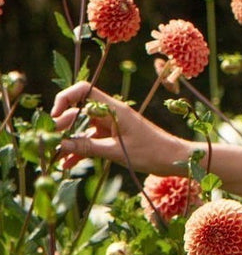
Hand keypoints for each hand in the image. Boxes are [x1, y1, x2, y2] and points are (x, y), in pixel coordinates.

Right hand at [51, 82, 190, 176]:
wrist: (175, 160)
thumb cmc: (152, 153)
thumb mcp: (118, 152)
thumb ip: (89, 147)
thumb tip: (61, 144)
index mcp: (114, 109)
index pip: (83, 91)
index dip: (65, 99)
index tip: (55, 117)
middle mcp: (111, 113)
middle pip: (79, 110)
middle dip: (63, 124)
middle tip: (52, 141)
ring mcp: (112, 125)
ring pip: (83, 127)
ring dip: (69, 140)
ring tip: (55, 156)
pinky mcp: (114, 137)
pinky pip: (92, 140)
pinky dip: (80, 149)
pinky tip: (68, 163)